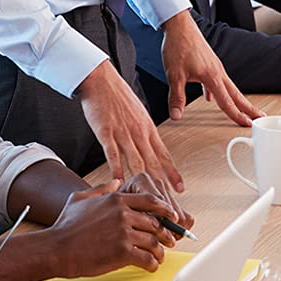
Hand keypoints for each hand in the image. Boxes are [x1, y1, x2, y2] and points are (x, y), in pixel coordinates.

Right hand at [41, 180, 189, 275]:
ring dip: (160, 250)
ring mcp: (123, 232)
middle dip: (166, 233)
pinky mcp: (122, 252)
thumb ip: (102, 189)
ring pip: (154, 241)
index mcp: (116, 199)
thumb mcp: (82, 198)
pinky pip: (146, 258)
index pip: (150, 200)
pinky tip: (151, 266)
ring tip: (160, 256)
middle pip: (155, 222)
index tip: (172, 216)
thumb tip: (116, 182)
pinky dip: (152, 263)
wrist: (57, 248)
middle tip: (170, 240)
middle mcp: (123, 214)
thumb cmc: (66, 225)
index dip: (165, 209)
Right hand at [76, 59, 183, 190]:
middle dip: (163, 185)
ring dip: (143, 182)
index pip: (163, 155)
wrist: (101, 79)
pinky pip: (112, 154)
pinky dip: (117, 169)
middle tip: (169, 202)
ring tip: (149, 200)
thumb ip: (143, 131)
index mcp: (148, 128)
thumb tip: (149, 146)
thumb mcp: (138, 113)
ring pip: (136, 161)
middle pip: (153, 163)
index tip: (180, 188)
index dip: (172, 173)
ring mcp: (123, 133)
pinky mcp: (105, 132)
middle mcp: (139, 132)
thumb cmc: (117, 95)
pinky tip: (119, 182)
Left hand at [160, 11, 260, 127]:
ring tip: (242, 109)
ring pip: (229, 87)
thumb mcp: (174, 75)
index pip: (227, 101)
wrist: (179, 25)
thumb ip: (176, 97)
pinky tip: (211, 97)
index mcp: (212, 76)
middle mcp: (217, 71)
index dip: (237, 115)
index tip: (247, 124)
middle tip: (260, 118)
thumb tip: (177, 115)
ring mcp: (215, 66)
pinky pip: (218, 80)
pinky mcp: (209, 63)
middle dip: (248, 108)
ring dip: (236, 100)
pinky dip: (218, 91)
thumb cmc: (178, 46)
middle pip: (236, 94)